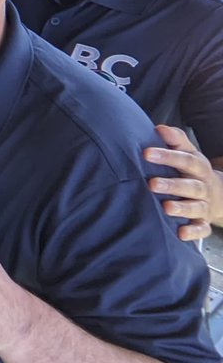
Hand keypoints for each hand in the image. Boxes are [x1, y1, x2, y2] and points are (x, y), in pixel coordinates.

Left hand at [145, 124, 222, 240]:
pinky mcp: (204, 222)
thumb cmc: (193, 170)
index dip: (167, 156)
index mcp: (198, 167)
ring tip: (166, 208)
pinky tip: (180, 234)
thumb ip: (175, 140)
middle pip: (190, 185)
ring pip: (195, 207)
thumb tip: (159, 128)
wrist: (220, 193)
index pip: (185, 159)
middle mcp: (203, 186)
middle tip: (152, 184)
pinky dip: (193, 232)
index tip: (146, 153)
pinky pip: (201, 229)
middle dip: (172, 185)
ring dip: (182, 208)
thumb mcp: (189, 152)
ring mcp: (204, 205)